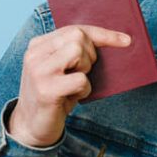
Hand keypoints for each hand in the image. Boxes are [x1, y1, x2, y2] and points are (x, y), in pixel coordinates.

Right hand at [7, 25, 130, 146]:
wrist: (31, 126)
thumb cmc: (54, 95)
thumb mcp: (61, 69)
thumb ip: (73, 52)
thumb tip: (115, 40)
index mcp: (38, 45)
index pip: (74, 29)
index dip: (102, 34)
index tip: (126, 40)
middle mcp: (34, 54)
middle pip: (77, 37)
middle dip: (89, 55)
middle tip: (82, 73)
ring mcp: (38, 71)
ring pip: (78, 53)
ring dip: (85, 71)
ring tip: (73, 85)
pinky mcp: (46, 90)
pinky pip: (80, 80)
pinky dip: (84, 90)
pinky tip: (71, 98)